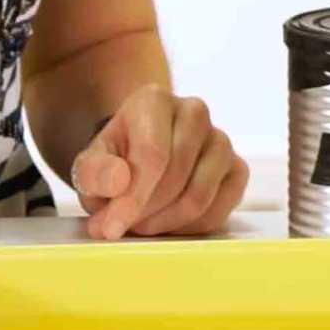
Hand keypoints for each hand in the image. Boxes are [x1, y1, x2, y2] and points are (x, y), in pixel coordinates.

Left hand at [69, 87, 246, 239]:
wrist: (139, 158)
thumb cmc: (115, 161)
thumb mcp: (91, 165)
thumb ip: (95, 172)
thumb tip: (118, 181)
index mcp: (154, 101)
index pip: (152, 154)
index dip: (132, 197)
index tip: (111, 228)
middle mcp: (194, 112)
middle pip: (176, 176)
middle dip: (146, 212)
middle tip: (124, 227)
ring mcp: (221, 140)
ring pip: (200, 196)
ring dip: (166, 222)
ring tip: (143, 224)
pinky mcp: (238, 168)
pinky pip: (220, 210)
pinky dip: (190, 228)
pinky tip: (169, 224)